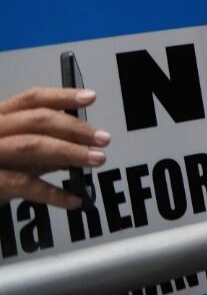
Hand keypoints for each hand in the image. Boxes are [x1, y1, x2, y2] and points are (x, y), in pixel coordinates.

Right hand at [0, 87, 110, 208]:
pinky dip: (54, 193)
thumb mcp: (15, 154)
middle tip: (103, 139)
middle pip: (37, 120)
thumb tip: (81, 145)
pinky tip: (74, 199)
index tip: (90, 97)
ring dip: (71, 153)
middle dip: (75, 128)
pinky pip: (24, 184)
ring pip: (32, 146)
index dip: (62, 96)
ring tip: (96, 160)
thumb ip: (43, 147)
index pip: (31, 99)